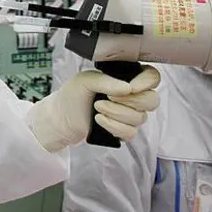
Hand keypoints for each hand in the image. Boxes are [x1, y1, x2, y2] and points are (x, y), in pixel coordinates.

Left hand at [31, 66, 160, 151]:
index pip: (152, 78)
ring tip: (97, 108)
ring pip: (141, 118)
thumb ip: (106, 80)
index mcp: (125, 79)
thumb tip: (127, 88)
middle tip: (107, 98)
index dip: (145, 83)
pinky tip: (99, 120)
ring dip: (116, 113)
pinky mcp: (123, 131)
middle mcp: (131, 97)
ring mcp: (129, 115)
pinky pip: (131, 133)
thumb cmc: (72, 96)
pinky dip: (114, 127)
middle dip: (129, 101)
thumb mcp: (85, 80)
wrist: (60, 118)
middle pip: (152, 100)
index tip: (130, 87)